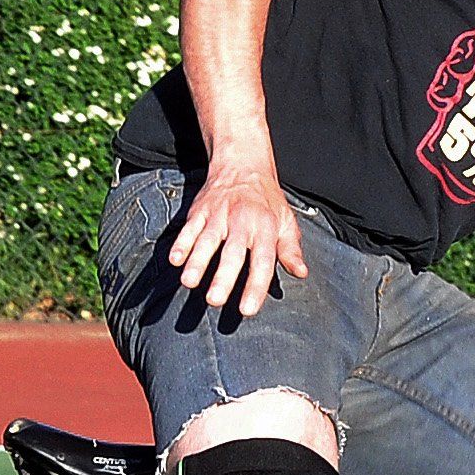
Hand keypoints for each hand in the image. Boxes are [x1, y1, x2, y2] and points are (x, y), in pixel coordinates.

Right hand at [167, 163, 309, 316]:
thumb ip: (290, 249)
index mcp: (267, 228)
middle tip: (214, 301)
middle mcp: (242, 222)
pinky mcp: (200, 211)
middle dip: (223, 277)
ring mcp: (218, 215)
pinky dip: (181, 243)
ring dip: (197, 261)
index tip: (247, 309)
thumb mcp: (286, 221)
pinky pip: (189, 228)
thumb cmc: (266, 199)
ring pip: (207, 240)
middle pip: (232, 253)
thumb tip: (300, 272)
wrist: (242, 165)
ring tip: (189, 282)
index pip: (263, 261)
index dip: (256, 286)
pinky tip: (174, 260)